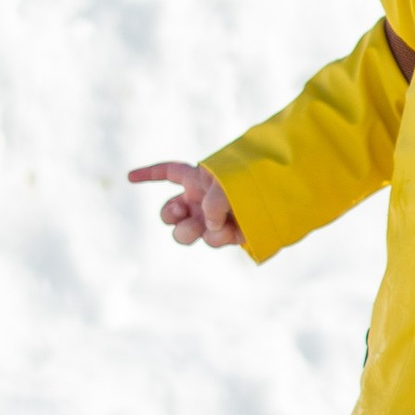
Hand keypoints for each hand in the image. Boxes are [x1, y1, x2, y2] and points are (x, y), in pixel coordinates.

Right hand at [128, 160, 244, 251]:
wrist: (285, 197)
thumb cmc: (255, 182)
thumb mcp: (229, 183)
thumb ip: (212, 202)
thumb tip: (209, 227)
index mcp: (199, 177)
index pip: (169, 173)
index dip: (148, 174)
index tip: (129, 178)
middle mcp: (202, 199)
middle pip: (170, 212)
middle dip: (170, 216)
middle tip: (180, 215)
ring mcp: (213, 218)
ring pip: (185, 232)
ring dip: (190, 231)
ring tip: (203, 228)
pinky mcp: (228, 235)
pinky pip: (212, 241)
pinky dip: (219, 237)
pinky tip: (231, 231)